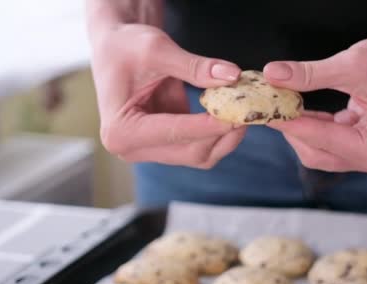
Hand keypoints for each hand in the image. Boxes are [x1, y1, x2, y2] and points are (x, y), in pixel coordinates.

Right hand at [89, 24, 245, 168]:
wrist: (116, 47)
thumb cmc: (126, 46)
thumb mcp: (158, 50)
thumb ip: (195, 67)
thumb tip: (231, 76)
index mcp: (121, 131)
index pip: (174, 133)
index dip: (209, 126)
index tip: (238, 115)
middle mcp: (133, 148)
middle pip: (190, 152)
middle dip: (222, 134)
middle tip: (250, 112)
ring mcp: (151, 149)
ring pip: (200, 154)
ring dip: (226, 136)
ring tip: (246, 111)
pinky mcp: (167, 145)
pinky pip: (201, 145)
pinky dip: (220, 132)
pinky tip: (235, 113)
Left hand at [263, 36, 366, 173]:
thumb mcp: (353, 65)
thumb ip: (311, 74)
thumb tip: (273, 75)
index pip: (322, 140)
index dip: (289, 124)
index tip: (263, 111)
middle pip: (317, 154)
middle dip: (293, 130)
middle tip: (268, 106)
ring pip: (319, 149)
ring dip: (300, 127)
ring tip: (280, 104)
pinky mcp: (362, 145)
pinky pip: (328, 140)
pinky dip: (312, 124)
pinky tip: (297, 106)